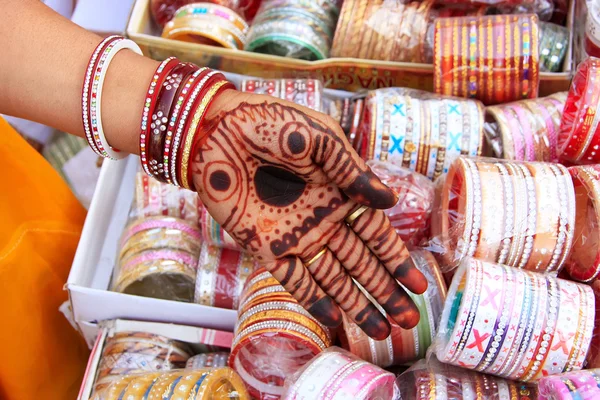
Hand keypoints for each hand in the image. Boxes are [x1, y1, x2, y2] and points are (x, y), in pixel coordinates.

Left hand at [192, 90, 427, 339]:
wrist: (216, 129)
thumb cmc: (271, 123)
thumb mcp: (321, 137)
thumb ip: (353, 171)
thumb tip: (390, 201)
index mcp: (341, 192)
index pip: (376, 234)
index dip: (398, 260)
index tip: (419, 285)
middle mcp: (323, 219)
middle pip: (361, 263)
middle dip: (385, 291)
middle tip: (409, 320)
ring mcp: (296, 236)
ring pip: (333, 278)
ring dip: (356, 303)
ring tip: (381, 331)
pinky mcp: (266, 247)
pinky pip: (294, 280)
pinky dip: (314, 301)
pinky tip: (334, 320)